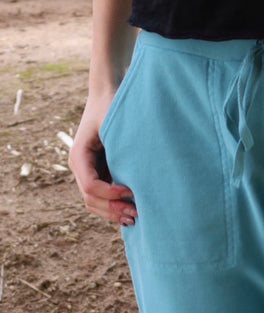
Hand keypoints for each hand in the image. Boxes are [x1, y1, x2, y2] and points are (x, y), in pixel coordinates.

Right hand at [69, 91, 136, 225]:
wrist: (107, 96)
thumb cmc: (112, 107)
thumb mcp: (114, 125)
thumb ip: (119, 149)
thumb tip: (132, 179)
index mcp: (79, 154)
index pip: (91, 186)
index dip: (111, 194)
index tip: (132, 191)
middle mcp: (78, 165)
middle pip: (91, 199)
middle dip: (113, 209)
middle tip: (137, 214)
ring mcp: (85, 171)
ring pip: (94, 203)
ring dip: (112, 212)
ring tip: (134, 217)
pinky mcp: (96, 173)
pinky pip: (101, 197)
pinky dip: (113, 207)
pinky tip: (130, 210)